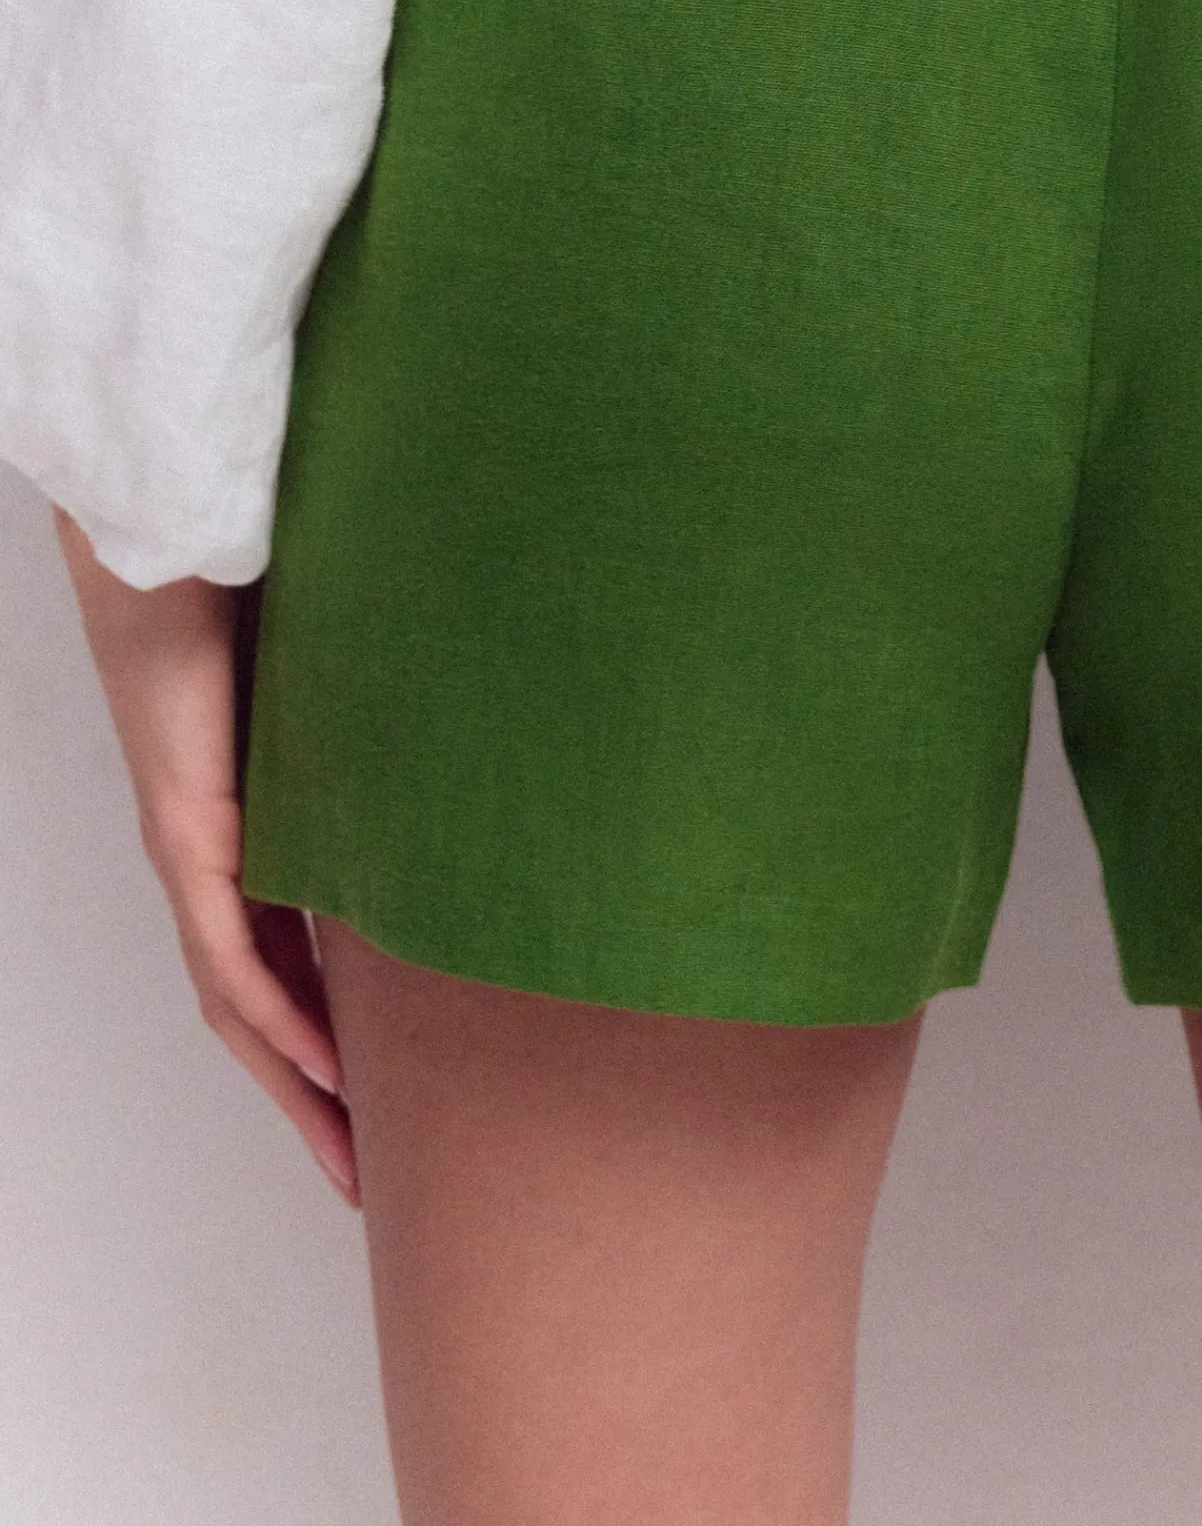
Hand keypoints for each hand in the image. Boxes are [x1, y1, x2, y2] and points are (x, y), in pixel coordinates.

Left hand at [51, 507, 358, 1203]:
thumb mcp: (358, 692)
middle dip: (310, 1103)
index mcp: (255, 835)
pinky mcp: (188, 834)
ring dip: (292, 1088)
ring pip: (240, 1006)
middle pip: (258, 1015)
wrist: (184, 541)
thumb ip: (403, 730)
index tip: (384, 1100)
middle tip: (363, 1176)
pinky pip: (232, 956)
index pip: (288, 965)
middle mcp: (216, 863)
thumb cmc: (268, 591)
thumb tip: (500, 732)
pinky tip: (322, 1066)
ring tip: (347, 1155)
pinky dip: (277, 1019)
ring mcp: (197, 856)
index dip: (328, 1041)